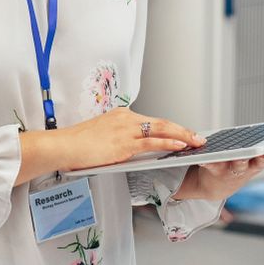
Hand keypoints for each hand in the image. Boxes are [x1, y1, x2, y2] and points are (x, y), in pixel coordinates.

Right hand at [15, 108, 202, 186]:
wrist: (64, 146)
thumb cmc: (78, 144)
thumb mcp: (102, 135)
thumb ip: (119, 138)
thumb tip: (132, 148)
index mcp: (121, 116)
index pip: (153, 121)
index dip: (171, 127)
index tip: (184, 132)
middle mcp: (126, 119)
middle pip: (162, 122)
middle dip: (183, 129)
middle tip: (199, 136)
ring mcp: (126, 130)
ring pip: (161, 130)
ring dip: (182, 136)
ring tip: (196, 142)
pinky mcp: (124, 143)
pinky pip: (152, 142)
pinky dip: (168, 143)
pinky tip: (180, 146)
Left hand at [174, 125, 263, 200]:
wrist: (214, 185)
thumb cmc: (238, 163)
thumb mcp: (257, 151)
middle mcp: (254, 166)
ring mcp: (236, 170)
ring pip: (241, 164)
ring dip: (241, 160)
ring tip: (240, 154)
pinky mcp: (218, 171)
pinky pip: (214, 164)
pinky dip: (210, 160)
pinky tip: (205, 154)